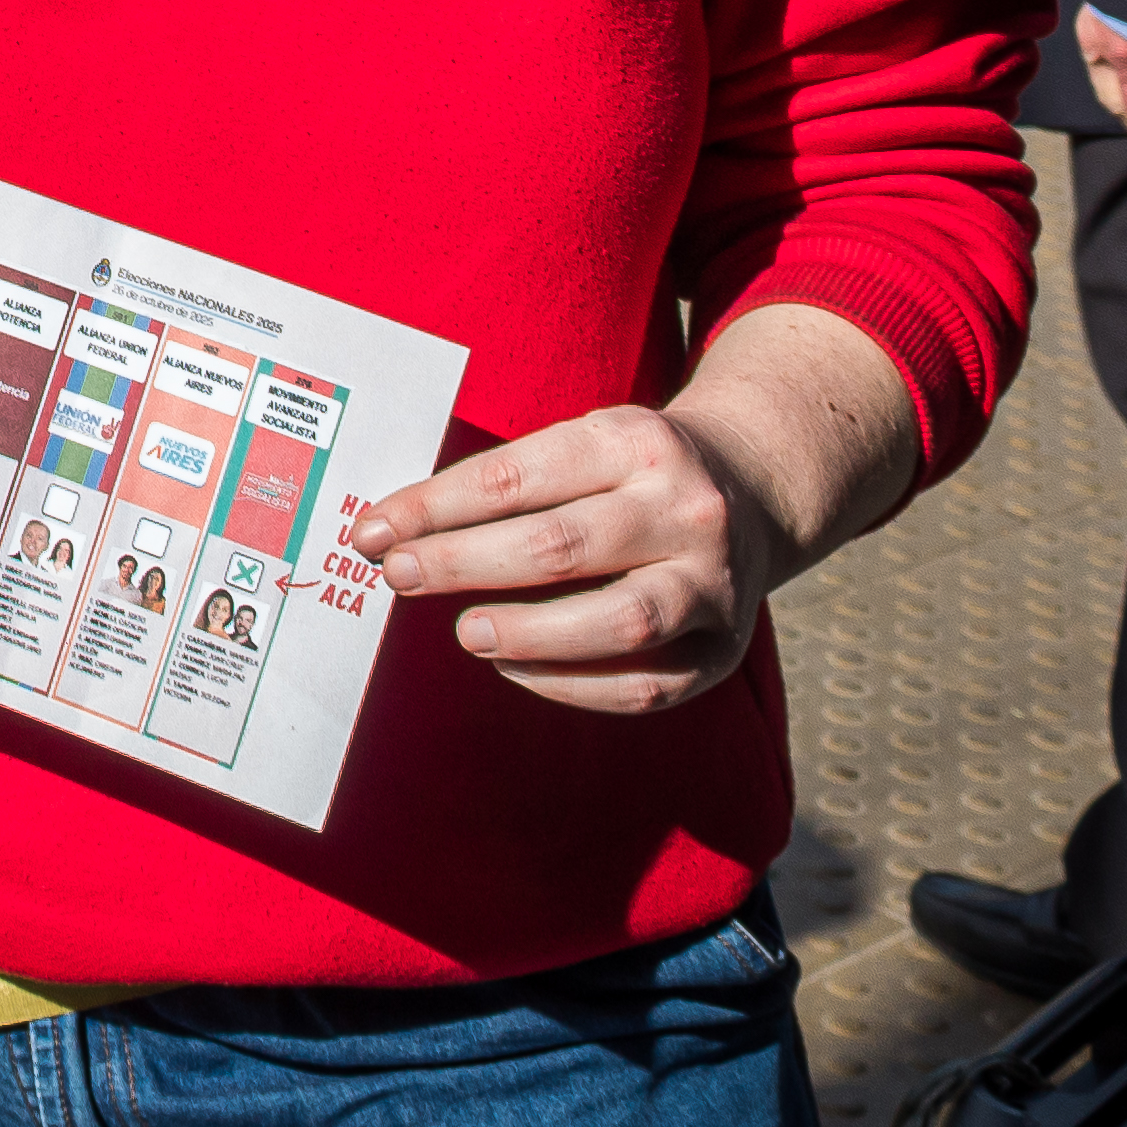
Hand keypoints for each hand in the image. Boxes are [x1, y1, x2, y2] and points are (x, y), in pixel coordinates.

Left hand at [350, 306, 911, 715]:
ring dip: (529, 632)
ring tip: (465, 633)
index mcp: (634, 441)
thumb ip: (507, 481)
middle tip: (398, 576)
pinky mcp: (728, 648)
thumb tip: (395, 531)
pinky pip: (648, 685)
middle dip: (464, 563)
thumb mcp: (584, 443)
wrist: (756, 488)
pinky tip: (515, 670)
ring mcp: (714, 581)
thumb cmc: (631, 470)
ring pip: (619, 620)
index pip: (515, 476)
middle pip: (560, 544)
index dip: (434, 506)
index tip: (371, 530)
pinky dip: (573, 685)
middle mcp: (684, 508)